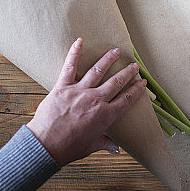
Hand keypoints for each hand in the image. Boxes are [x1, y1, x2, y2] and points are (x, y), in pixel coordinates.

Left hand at [27, 38, 146, 166]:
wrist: (46, 145)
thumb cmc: (69, 148)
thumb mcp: (92, 146)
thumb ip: (106, 144)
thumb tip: (116, 149)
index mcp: (105, 116)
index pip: (126, 100)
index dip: (136, 90)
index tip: (143, 83)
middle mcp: (95, 100)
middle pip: (116, 82)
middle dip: (127, 72)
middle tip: (134, 65)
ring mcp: (79, 91)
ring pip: (98, 71)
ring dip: (108, 59)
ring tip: (116, 51)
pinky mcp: (63, 87)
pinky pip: (70, 67)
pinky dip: (75, 53)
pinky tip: (80, 41)